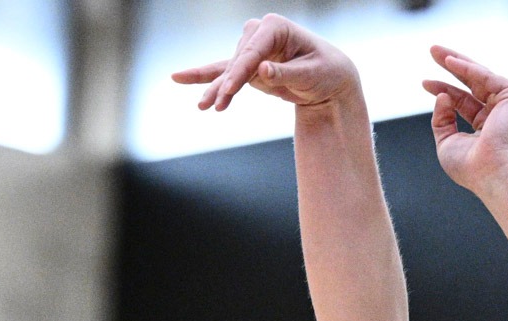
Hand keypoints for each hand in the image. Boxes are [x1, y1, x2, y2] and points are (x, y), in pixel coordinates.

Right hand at [172, 14, 358, 112]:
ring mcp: (251, 49)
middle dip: (228, 83)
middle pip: (237, 61)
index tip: (230, 89)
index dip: (241, 71)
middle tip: (216, 104)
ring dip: (215, 88)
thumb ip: (287, 73)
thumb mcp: (312, 75)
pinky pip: (222, 72)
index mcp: (276, 27)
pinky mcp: (247, 66)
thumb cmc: (326, 72)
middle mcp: (259, 33)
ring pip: (228, 69)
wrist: (329, 80)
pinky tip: (178, 79)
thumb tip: (263, 70)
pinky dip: (206, 79)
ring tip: (203, 106)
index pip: (252, 50)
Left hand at [420, 46, 507, 193]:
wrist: (490, 173)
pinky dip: (469, 68)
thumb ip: (442, 119)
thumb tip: (442, 95)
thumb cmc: (470, 167)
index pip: (463, 101)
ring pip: (480, 75)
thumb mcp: (447, 142)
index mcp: (486, 126)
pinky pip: (488, 77)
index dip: (444, 89)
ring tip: (435, 51)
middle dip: (451, 66)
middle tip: (432, 50)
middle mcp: (499, 113)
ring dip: (457, 61)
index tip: (424, 82)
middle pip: (472, 83)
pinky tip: (450, 61)